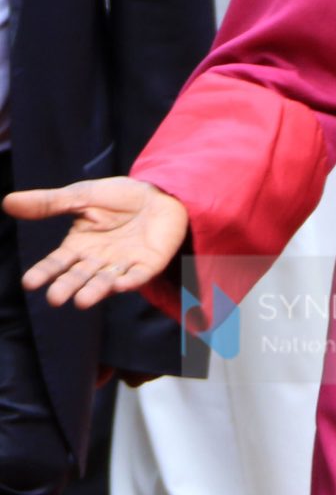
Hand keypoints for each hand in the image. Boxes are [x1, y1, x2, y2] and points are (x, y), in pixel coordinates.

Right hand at [4, 179, 188, 309]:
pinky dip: (130, 281)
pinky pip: (138, 276)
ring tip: (81, 301)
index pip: (57, 263)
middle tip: (55, 298)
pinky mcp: (149, 264)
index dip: (44, 272)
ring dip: (94, 291)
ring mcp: (123, 264)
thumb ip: (48, 203)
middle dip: (67, 287)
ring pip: (105, 281)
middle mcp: (97, 261)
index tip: (29, 283)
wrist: (161, 193)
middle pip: (79, 277)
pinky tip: (121, 286)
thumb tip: (6, 201)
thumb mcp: (81, 196)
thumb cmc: (118, 197)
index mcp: (78, 247)